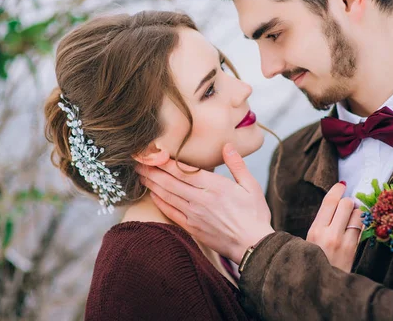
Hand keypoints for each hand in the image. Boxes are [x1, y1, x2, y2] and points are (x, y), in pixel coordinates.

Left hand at [136, 143, 273, 263]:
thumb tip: (227, 146)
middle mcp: (201, 199)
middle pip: (170, 182)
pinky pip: (170, 212)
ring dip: (151, 184)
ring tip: (140, 174)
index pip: (184, 171)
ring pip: (167, 195)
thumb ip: (237, 165)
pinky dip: (159, 202)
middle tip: (137, 161)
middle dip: (152, 170)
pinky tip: (152, 194)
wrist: (253, 246)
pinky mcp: (191, 227)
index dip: (166, 161)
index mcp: (215, 186)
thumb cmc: (255, 216)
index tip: (153, 152)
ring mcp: (194, 215)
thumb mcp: (251, 186)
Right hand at [306, 182, 362, 272]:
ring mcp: (344, 243)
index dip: (337, 190)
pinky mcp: (355, 250)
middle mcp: (329, 235)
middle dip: (349, 202)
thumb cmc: (315, 260)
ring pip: (358, 214)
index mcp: (315, 230)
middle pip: (346, 204)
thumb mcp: (311, 240)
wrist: (323, 286)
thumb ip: (322, 222)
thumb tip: (337, 201)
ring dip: (357, 212)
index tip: (342, 185)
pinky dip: (362, 224)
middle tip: (348, 206)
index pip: (329, 202)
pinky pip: (363, 228)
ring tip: (352, 218)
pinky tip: (357, 227)